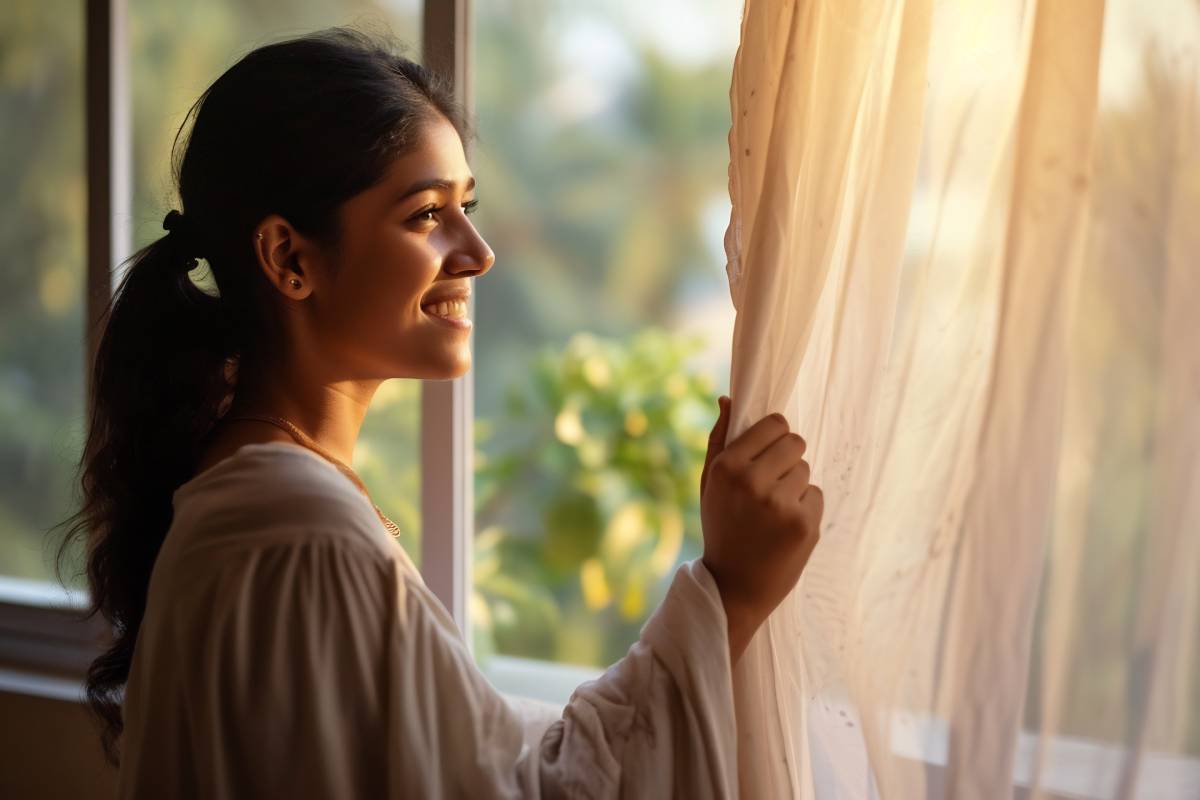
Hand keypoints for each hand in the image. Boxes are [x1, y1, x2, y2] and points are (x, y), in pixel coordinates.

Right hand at [699, 395, 822, 664]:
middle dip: (788, 458)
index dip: (775, 435)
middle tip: (772, 483)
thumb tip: (728, 399)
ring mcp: (780, 503)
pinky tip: (784, 528)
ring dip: (794, 485)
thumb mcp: (709, 485)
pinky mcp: (805, 524)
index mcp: (726, 467)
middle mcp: (752, 481)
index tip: (769, 449)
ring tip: (773, 512)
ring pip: (806, 470)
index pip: (775, 423)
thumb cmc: (721, 529)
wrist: (734, 589)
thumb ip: (719, 440)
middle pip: (796, 442)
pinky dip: (804, 508)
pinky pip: (815, 495)